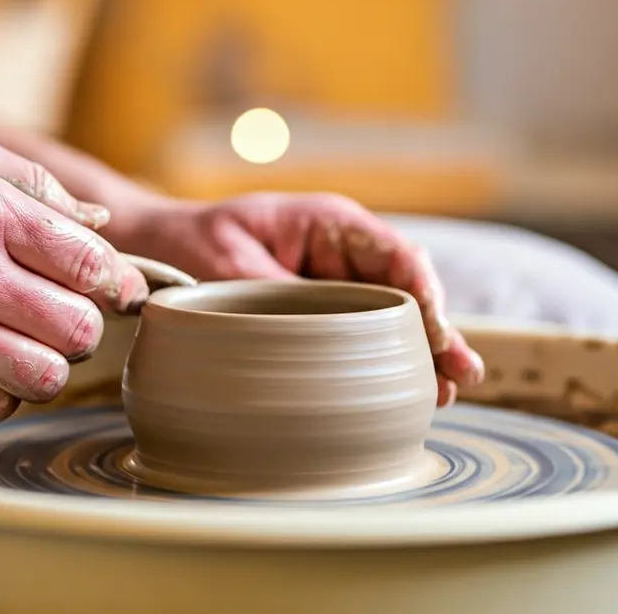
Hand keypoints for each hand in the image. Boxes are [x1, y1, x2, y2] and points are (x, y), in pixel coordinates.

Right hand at [0, 127, 147, 422]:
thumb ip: (36, 185)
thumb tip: (99, 223)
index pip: (92, 265)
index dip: (119, 281)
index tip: (116, 288)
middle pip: (78, 329)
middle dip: (85, 323)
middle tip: (65, 312)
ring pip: (42, 378)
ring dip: (49, 364)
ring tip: (31, 343)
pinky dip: (2, 393)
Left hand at [112, 192, 484, 404]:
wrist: (155, 250)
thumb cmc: (189, 244)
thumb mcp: (231, 267)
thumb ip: (284, 295)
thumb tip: (332, 335)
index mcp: (330, 223)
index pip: (397, 256)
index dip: (425, 297)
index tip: (436, 337)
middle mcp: (343, 252)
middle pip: (407, 290)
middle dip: (437, 333)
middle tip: (462, 376)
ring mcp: (337, 284)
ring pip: (394, 317)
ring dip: (421, 353)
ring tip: (447, 394)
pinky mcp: (324, 314)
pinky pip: (365, 335)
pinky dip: (389, 361)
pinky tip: (411, 391)